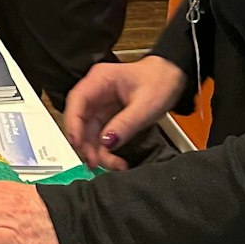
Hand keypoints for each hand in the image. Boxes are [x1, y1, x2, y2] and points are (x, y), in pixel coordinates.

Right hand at [63, 55, 189, 171]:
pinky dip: (106, 150)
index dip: (73, 123)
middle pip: (81, 121)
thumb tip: (107, 141)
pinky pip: (100, 136)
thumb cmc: (160, 81)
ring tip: (114, 164)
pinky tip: (116, 160)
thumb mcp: (146, 105)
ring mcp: (100, 105)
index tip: (78, 143)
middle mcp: (96, 92)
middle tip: (98, 162)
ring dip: (97, 151)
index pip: (77, 101)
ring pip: (89, 132)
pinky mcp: (107, 116)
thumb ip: (126, 123)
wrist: (171, 78)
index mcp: (100, 79)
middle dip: (87, 145)